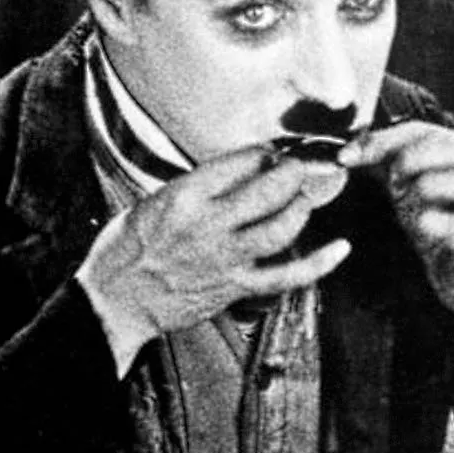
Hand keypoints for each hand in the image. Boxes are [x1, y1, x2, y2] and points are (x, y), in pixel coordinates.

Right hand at [76, 145, 351, 340]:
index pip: (239, 162)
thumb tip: (232, 173)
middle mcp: (209, 224)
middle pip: (268, 190)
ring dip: (304, 206)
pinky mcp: (235, 287)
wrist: (113, 303)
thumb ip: (194, 188)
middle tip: (307, 164)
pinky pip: (285, 276)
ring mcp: (225, 258)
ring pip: (281, 227)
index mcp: (185, 196)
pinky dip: (317, 263)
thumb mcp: (152, 202)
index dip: (265, 151)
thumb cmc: (124, 250)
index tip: (275, 149)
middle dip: (296, 171)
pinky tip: (340, 249)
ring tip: (312, 194)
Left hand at [339, 121, 453, 317]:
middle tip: (392, 188)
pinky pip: (445, 221)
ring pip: (435, 182)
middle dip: (399, 166)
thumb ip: (384, 162)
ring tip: (410, 209)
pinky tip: (425, 228)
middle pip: (430, 147)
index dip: (378, 142)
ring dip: (412, 195)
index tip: (345, 158)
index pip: (416, 130)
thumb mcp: (410, 185)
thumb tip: (347, 152)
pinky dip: (427, 224)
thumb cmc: (438, 220)